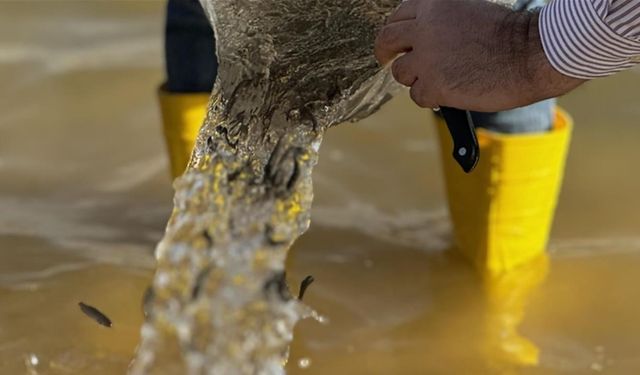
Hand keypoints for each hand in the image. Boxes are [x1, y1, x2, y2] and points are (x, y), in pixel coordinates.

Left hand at [374, 0, 583, 111]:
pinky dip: (431, 98)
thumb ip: (441, 21)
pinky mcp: (433, 84)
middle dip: (384, 53)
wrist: (531, 53)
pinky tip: (450, 92)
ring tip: (438, 79)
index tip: (396, 42)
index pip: (398, 16)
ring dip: (416, 78)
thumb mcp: (469, 11)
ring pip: (401, 72)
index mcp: (433, 4)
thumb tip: (420, 38)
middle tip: (386, 60)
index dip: (397, 31)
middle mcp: (424, 27)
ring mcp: (427, 57)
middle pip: (386, 41)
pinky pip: (418, 96)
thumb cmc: (509, 34)